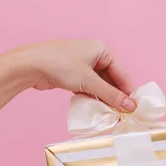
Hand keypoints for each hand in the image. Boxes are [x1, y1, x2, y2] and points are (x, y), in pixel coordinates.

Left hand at [12, 40, 136, 111]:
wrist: (30, 65)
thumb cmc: (61, 65)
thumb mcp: (89, 82)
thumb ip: (111, 95)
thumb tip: (130, 107)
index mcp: (102, 50)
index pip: (122, 73)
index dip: (128, 91)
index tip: (134, 108)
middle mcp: (94, 55)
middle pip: (111, 80)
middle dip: (116, 97)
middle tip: (123, 114)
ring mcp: (83, 65)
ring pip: (100, 85)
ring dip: (104, 99)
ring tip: (111, 115)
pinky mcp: (74, 75)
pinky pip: (89, 88)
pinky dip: (93, 98)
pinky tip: (96, 109)